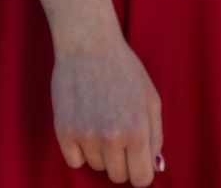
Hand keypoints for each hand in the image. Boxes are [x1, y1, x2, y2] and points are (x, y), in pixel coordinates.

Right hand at [50, 35, 163, 182]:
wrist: (88, 46)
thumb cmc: (124, 69)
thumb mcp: (150, 99)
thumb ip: (156, 135)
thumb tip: (155, 166)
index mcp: (138, 130)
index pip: (141, 179)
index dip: (141, 171)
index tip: (137, 161)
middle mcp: (112, 137)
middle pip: (118, 176)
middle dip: (121, 162)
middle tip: (119, 135)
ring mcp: (86, 135)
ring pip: (96, 166)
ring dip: (100, 152)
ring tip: (101, 120)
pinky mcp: (64, 132)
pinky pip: (74, 161)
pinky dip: (79, 149)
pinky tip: (85, 124)